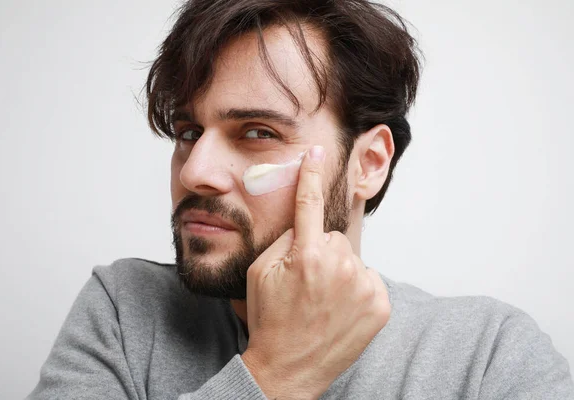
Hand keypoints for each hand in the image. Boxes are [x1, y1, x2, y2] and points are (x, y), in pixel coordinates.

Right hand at [241, 145, 390, 399]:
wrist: (289, 369)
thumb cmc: (270, 319)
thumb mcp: (259, 273)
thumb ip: (284, 239)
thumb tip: (303, 221)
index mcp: (307, 255)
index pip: (309, 203)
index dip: (312, 174)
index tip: (318, 151)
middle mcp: (341, 267)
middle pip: (332, 237)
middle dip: (319, 251)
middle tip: (305, 282)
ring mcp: (365, 287)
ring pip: (350, 258)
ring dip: (338, 271)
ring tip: (321, 300)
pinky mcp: (381, 305)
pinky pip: (367, 279)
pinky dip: (355, 289)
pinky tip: (339, 310)